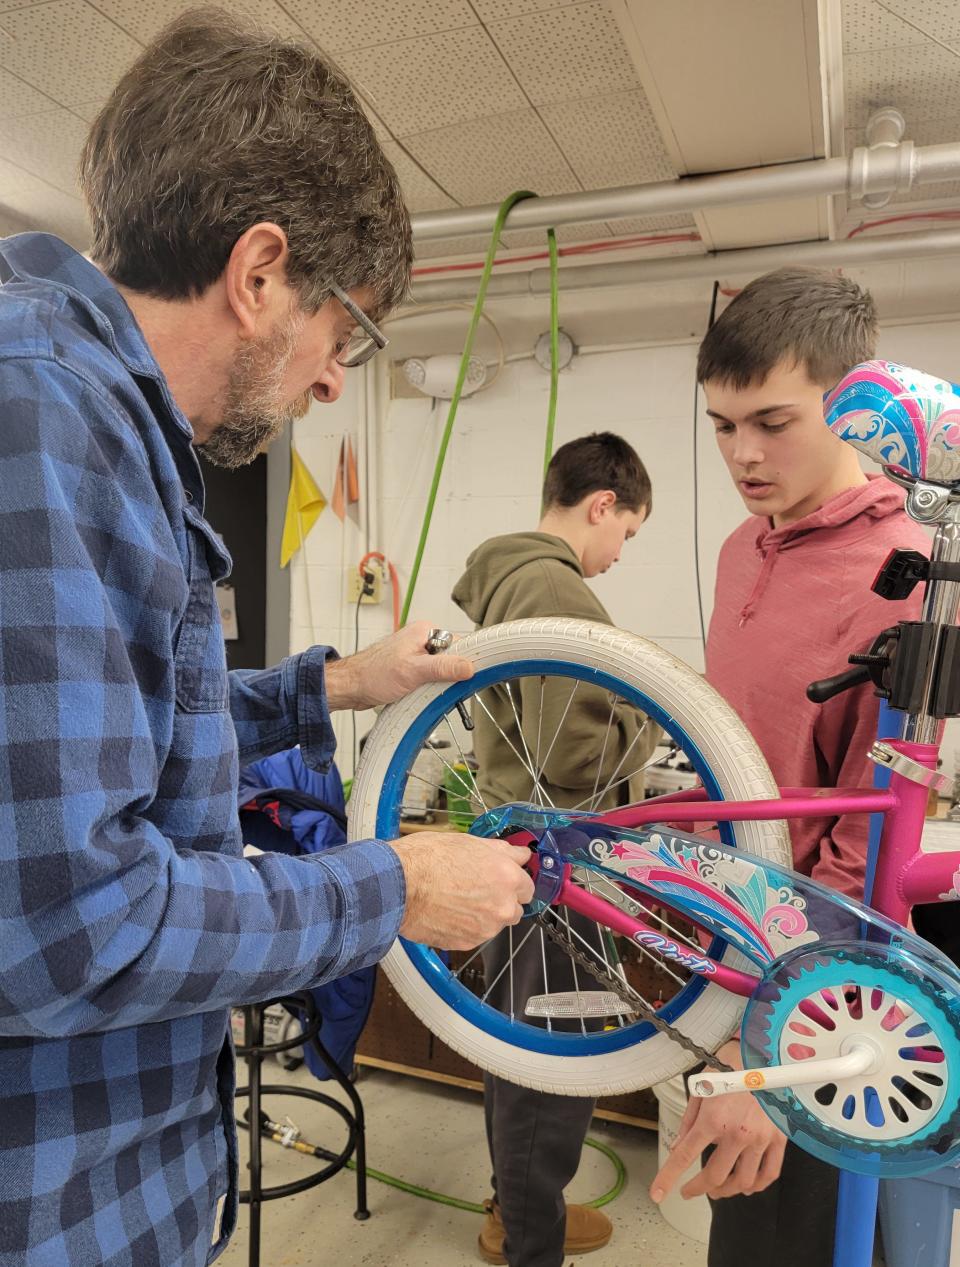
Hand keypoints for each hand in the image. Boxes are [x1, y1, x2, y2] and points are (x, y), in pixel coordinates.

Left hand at [325, 621, 471, 710]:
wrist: (351, 687)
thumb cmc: (373, 674)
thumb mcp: (414, 671)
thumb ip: (443, 668)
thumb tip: (469, 667)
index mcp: (425, 631)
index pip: (458, 644)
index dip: (463, 662)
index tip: (467, 678)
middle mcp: (421, 640)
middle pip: (451, 659)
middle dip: (448, 677)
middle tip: (439, 688)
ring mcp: (417, 655)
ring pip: (441, 671)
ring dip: (437, 685)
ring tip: (424, 691)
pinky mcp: (412, 669)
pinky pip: (430, 679)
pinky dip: (428, 689)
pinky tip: (420, 695)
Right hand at [389, 833, 534, 949]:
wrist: (399, 884)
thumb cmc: (428, 859)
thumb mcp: (469, 841)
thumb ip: (502, 851)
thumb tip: (519, 853)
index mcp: (507, 878)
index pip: (528, 887)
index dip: (514, 882)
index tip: (504, 880)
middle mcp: (502, 907)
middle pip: (514, 910)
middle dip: (501, 901)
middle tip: (477, 888)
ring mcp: (485, 929)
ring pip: (493, 924)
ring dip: (482, 915)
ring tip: (456, 899)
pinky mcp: (466, 943)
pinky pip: (473, 935)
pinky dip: (464, 927)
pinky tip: (447, 911)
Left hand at [650, 1043, 786, 1202]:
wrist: (764, 1053)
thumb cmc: (730, 1066)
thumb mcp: (701, 1088)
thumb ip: (689, 1121)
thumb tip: (680, 1146)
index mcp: (712, 1118)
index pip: (684, 1155)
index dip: (668, 1178)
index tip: (658, 1193)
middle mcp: (736, 1133)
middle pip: (715, 1176)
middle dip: (699, 1189)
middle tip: (691, 1191)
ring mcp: (760, 1138)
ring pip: (742, 1181)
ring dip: (726, 1191)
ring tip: (718, 1190)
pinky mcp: (778, 1138)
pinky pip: (769, 1173)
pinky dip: (756, 1186)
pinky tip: (746, 1186)